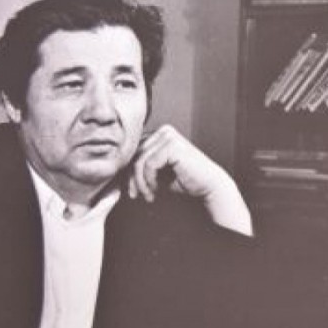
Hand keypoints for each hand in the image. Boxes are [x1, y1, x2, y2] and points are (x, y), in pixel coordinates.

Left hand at [129, 125, 252, 234]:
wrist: (209, 186)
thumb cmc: (186, 181)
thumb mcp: (158, 173)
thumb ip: (142, 168)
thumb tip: (118, 171)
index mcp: (161, 134)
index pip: (134, 151)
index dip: (129, 172)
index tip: (132, 192)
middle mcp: (164, 131)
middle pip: (134, 154)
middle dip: (133, 179)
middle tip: (137, 196)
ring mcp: (168, 136)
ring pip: (139, 160)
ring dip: (141, 182)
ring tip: (149, 195)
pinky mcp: (172, 146)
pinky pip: (148, 164)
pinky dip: (149, 180)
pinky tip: (157, 189)